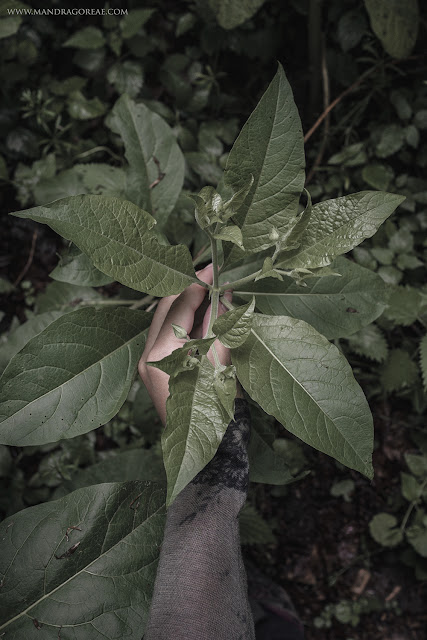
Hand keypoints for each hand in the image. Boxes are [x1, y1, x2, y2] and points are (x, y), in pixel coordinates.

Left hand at [138, 264, 230, 423]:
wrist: (210, 449)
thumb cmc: (217, 408)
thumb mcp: (223, 360)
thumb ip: (220, 323)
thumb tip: (222, 293)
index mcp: (160, 352)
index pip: (178, 304)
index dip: (198, 282)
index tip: (214, 268)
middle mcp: (147, 355)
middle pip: (165, 308)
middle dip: (189, 290)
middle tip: (212, 276)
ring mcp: (148, 365)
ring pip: (165, 321)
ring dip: (186, 305)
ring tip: (211, 293)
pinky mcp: (156, 371)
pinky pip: (168, 337)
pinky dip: (184, 324)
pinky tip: (203, 317)